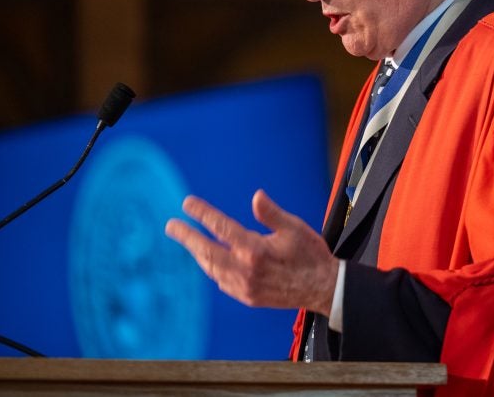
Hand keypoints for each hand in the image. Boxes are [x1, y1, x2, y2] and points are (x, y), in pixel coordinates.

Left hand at [165, 189, 338, 315]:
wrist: (323, 288)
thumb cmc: (311, 255)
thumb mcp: (295, 228)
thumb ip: (272, 213)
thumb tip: (256, 196)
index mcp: (255, 250)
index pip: (221, 227)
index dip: (202, 214)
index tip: (188, 204)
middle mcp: (245, 270)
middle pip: (207, 251)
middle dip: (187, 237)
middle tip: (171, 226)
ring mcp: (244, 286)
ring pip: (211, 268)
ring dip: (197, 253)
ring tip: (188, 241)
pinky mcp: (248, 297)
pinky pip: (221, 281)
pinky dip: (211, 269)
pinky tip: (209, 261)